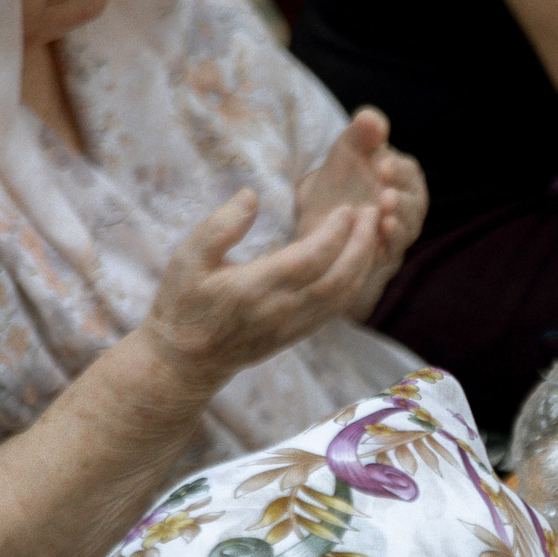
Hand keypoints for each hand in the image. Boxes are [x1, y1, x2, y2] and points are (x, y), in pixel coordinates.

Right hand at [136, 187, 383, 384]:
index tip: (348, 208)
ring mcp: (293, 327)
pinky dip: (354, 284)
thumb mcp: (187, 259)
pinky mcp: (298, 335)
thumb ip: (219, 226)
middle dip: (361, 246)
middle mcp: (281, 311)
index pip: (310, 259)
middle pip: (337, 279)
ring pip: (342, 297)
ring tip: (372, 232)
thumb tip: (251, 195)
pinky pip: (335, 309)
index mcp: (255, 288)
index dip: (334, 233)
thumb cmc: (183, 304)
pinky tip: (358, 261)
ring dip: (363, 264)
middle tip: (373, 214)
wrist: (186, 361)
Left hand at [296, 107, 426, 313]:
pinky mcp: (387, 254)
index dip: (397, 170)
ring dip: (398, 221)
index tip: (380, 166)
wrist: (320, 221)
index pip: (409, 172)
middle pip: (415, 202)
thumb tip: (371, 118)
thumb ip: (360, 134)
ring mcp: (400, 231)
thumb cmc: (341, 182)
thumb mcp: (346, 153)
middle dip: (402, 198)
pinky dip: (388, 244)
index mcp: (403, 177)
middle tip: (385, 195)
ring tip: (383, 214)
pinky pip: (395, 251)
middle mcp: (408, 205)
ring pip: (409, 228)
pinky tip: (377, 237)